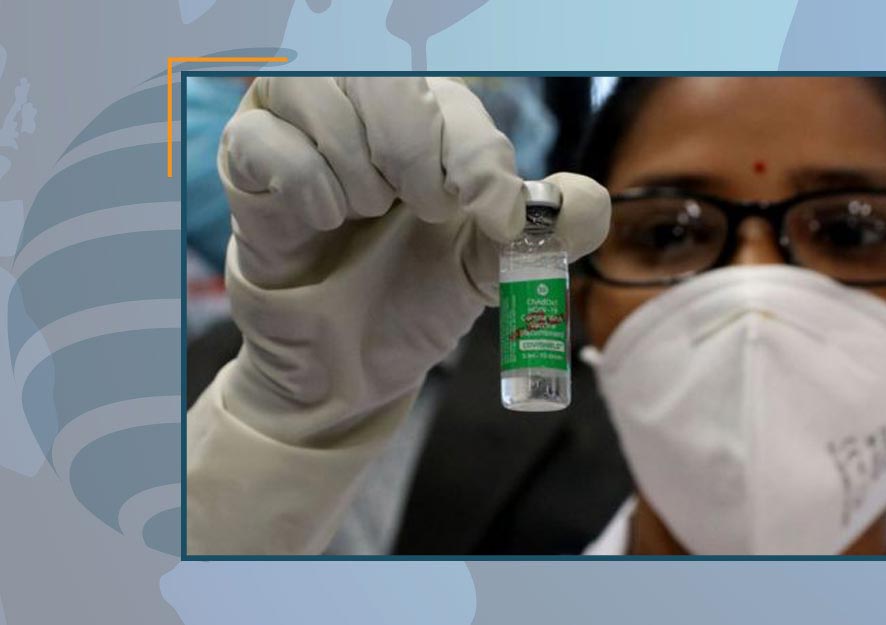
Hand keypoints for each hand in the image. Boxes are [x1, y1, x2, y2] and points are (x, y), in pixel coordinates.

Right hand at [186, 77, 607, 553]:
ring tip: (364, 213)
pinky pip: (262, 139)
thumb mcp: (493, 269)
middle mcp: (364, 110)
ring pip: (317, 91)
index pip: (455, 102)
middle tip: (421, 210)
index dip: (477, 159)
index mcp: (430, 121)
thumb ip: (545, 232)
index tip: (490, 217)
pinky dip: (304, 183)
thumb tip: (587, 203)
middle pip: (384, 78)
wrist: (351, 368)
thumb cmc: (417, 301)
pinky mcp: (246, 169)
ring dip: (356, 167)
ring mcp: (300, 132)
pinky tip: (322, 220)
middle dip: (413, 153)